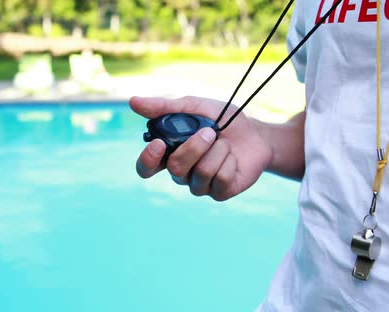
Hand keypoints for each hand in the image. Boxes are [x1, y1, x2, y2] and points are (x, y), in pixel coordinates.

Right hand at [130, 96, 272, 200]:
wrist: (256, 133)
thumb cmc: (221, 120)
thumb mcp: (194, 107)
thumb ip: (164, 107)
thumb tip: (132, 102)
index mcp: (169, 154)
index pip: (146, 168)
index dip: (147, 160)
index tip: (158, 144)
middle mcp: (181, 173)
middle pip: (176, 169)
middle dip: (194, 147)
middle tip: (210, 132)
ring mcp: (199, 185)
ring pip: (200, 173)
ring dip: (217, 151)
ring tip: (225, 143)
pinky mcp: (220, 192)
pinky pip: (220, 180)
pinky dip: (230, 161)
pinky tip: (233, 157)